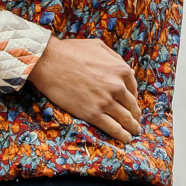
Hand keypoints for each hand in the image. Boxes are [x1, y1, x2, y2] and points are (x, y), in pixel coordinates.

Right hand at [26, 37, 141, 141]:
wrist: (49, 62)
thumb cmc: (71, 51)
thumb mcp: (99, 47)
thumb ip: (115, 59)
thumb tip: (126, 70)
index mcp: (121, 70)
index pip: (133, 89)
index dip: (133, 98)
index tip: (131, 104)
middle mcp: (118, 86)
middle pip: (131, 105)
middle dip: (135, 114)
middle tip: (136, 121)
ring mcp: (106, 102)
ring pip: (125, 118)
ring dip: (132, 127)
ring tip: (134, 132)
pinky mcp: (93, 114)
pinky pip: (113, 128)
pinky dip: (122, 135)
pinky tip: (126, 139)